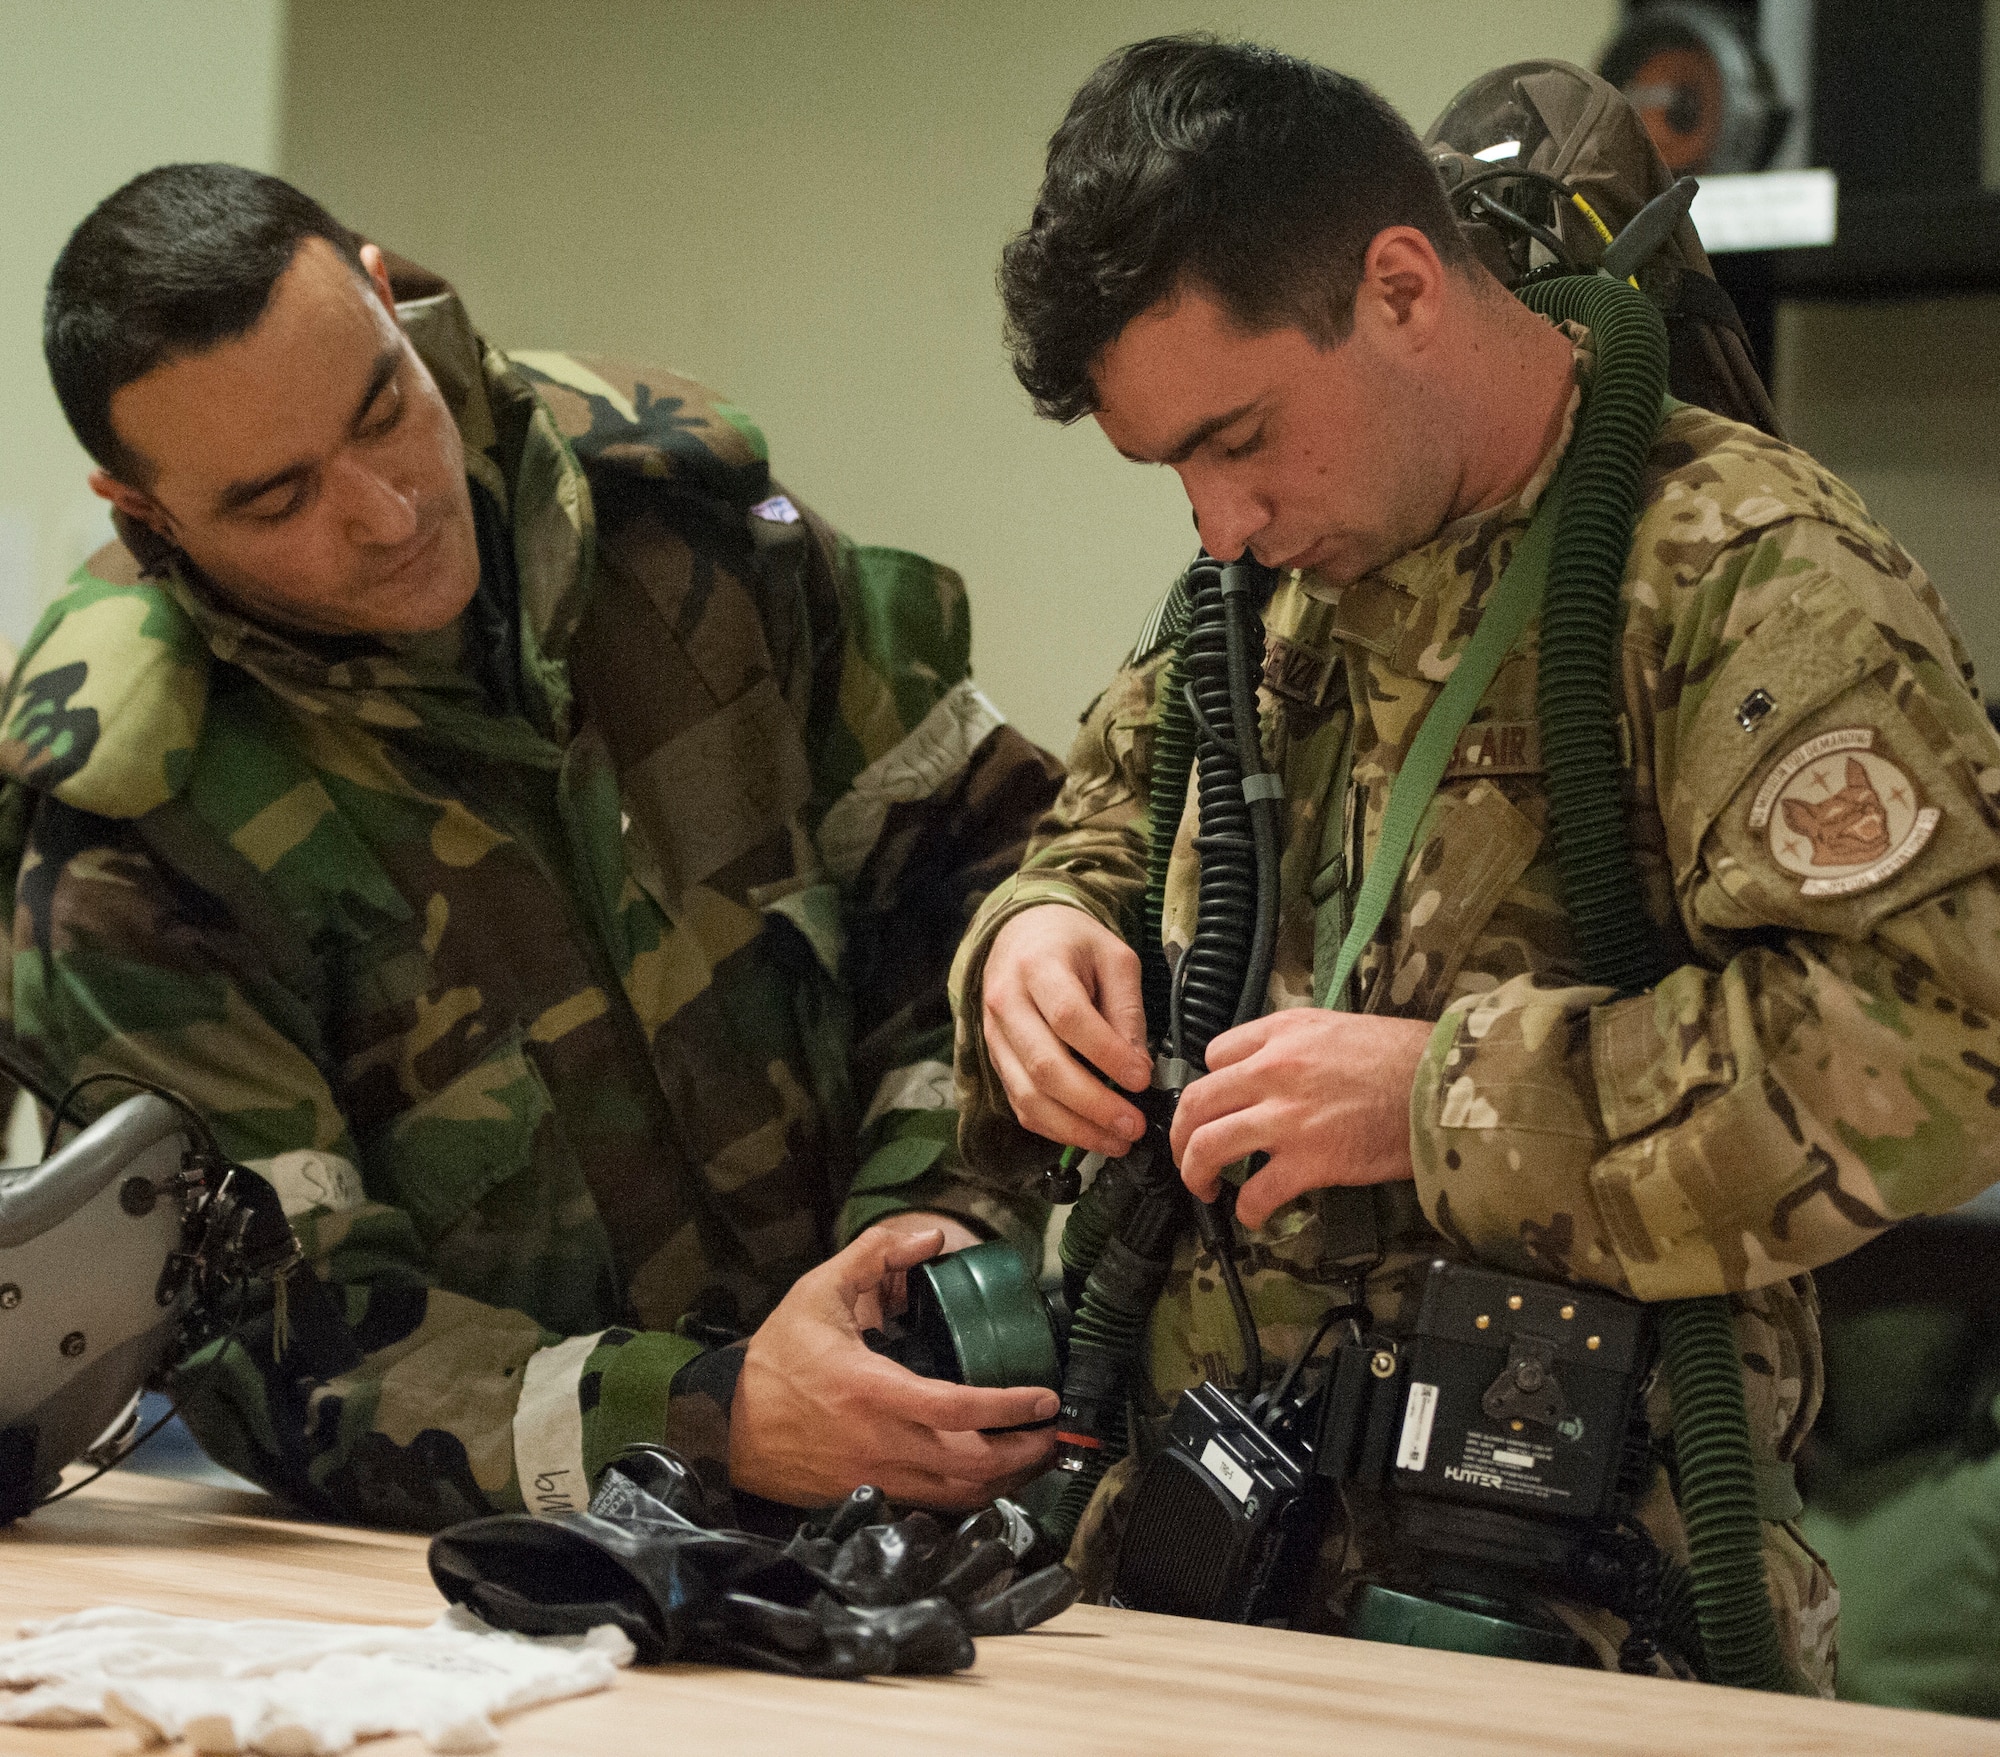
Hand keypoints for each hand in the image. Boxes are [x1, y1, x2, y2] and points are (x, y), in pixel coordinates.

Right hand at [729, 1224, 1057, 1508]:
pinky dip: (970, 1495)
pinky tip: (990, 1476)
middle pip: (971, 1466)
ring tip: (1036, 1456)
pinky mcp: (871, 1497)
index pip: (955, 1409)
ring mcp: (876, 1478)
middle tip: (1054, 1434)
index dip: (1008, 1408)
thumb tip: (929, 1237)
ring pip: (959, 1495)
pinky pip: (934, 1506)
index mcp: (871, 1390)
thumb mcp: (818, 1293)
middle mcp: (880, 1443)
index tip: (1046, 1399)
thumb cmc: (777, 1360)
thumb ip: (873, 1256)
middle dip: (1025, 1454)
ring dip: (1006, 1480)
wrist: (730, 1426)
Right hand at [982, 905, 1151, 1156]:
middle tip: (1134, 1125)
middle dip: (1093, 1104)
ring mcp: (994, 1036)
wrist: (1021, 935)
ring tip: (1117, 1141)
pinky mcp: (995, 1060)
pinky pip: (1020, 1105)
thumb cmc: (1073, 945)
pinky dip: (1055, 1128)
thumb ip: (1127, 1010)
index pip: (1069, 1018)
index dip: (1107, 1054)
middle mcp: (1006, 1003)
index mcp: (1038, 966)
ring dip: (1075, 1128)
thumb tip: (1138, 1068)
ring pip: (1028, 1095)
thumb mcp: (1114, 958)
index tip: (1142, 1078)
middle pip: (1044, 1065)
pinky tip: (1089, 1134)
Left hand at [1170, 1010, 1432, 1229]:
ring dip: (1195, 1172)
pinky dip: (1246, 1209)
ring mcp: (1287, 1117)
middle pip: (1196, 1102)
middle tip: (1185, 1153)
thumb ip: (1294, 1043)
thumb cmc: (1403, 1057)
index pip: (1213, 1055)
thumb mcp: (1337, 1026)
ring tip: (1204, 1186)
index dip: (1210, 1085)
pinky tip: (1252, 1214)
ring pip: (1208, 1145)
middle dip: (1179, 1134)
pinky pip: (1256, 1192)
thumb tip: (1268, 1070)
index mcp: (1281, 1033)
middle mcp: (1273, 1071)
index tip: (1214, 1107)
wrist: (1444, 1084)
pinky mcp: (1309, 1161)